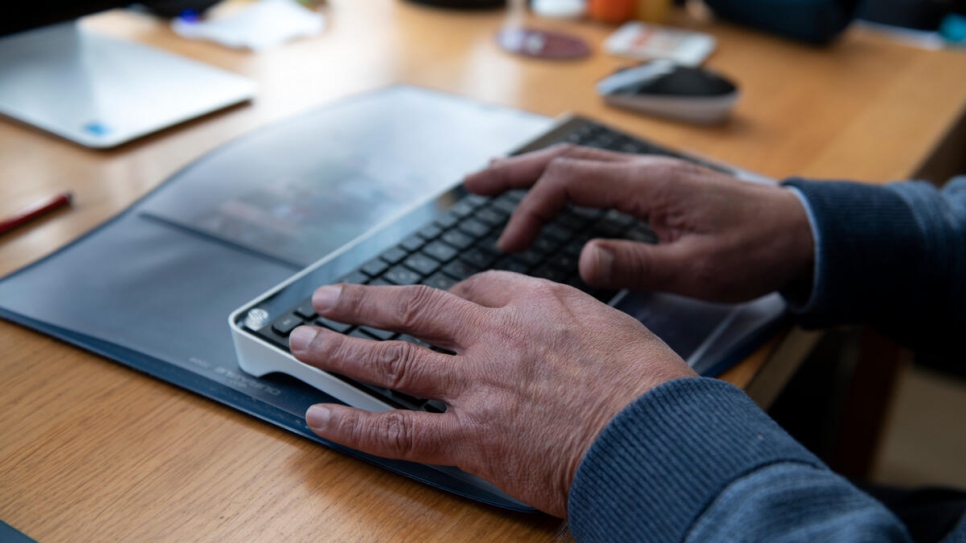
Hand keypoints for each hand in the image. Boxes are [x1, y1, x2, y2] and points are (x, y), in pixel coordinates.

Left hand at [289, 272, 695, 516]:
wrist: (655, 434)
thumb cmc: (649, 388)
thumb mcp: (616, 327)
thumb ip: (573, 323)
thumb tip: (561, 332)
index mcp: (536, 303)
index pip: (474, 289)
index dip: (443, 297)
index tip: (428, 304)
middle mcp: (496, 334)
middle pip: (414, 308)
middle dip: (364, 302)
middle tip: (327, 297)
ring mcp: (478, 383)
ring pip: (393, 358)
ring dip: (341, 348)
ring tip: (304, 339)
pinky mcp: (472, 435)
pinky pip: (398, 429)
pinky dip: (353, 423)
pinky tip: (320, 415)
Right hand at [464, 144, 814, 302]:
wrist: (801, 233)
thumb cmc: (754, 253)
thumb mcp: (697, 270)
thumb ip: (637, 263)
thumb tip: (582, 260)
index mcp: (648, 186)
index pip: (569, 183)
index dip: (530, 210)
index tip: (509, 246)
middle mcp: (644, 171)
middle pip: (564, 160)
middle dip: (514, 171)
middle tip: (470, 184)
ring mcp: (650, 174)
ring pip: (578, 161)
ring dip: (533, 168)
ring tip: (495, 179)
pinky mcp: (657, 185)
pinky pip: (597, 171)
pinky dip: (562, 175)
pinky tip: (553, 187)